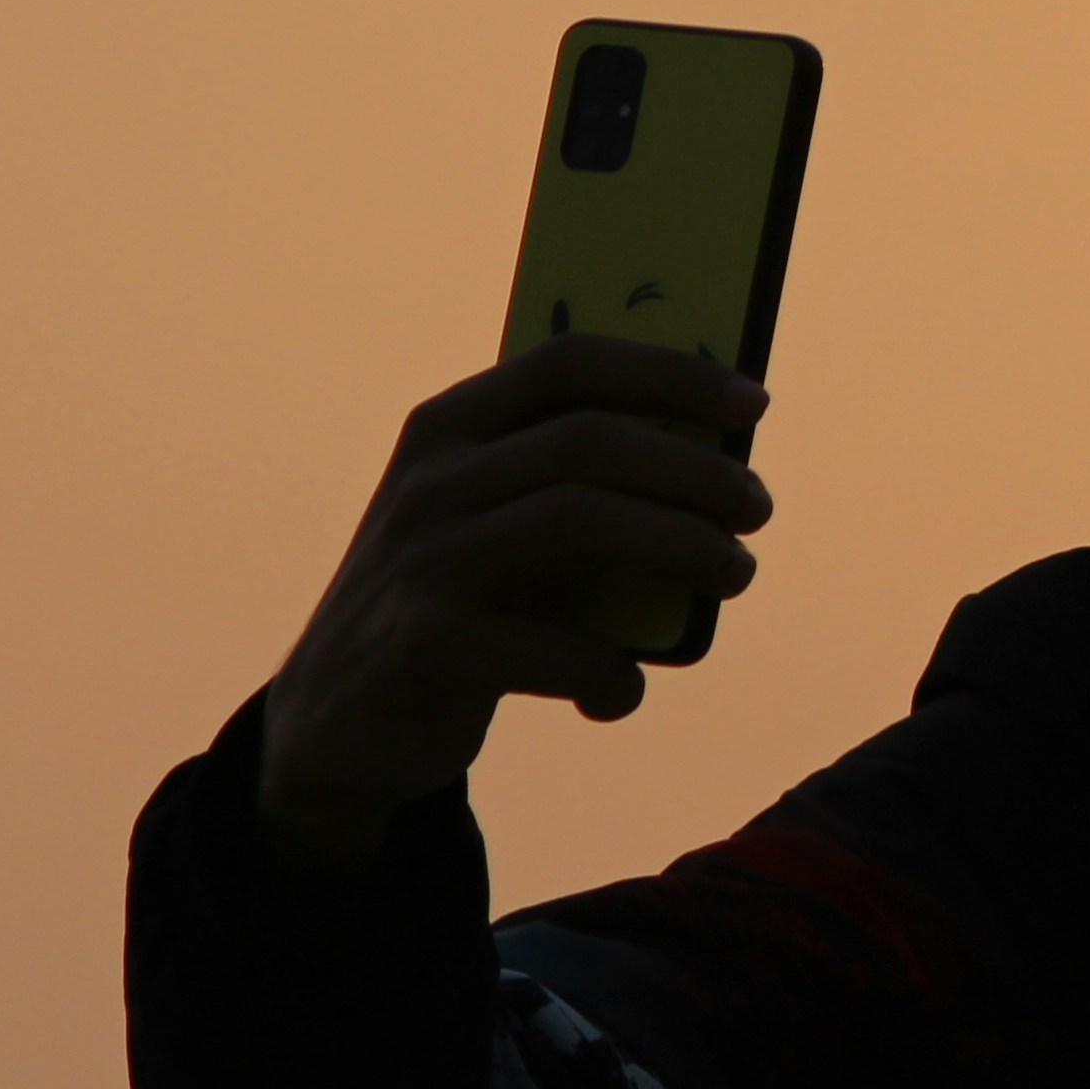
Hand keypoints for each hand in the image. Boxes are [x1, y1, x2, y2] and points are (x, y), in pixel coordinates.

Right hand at [254, 338, 772, 875]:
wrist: (332, 726)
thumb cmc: (453, 602)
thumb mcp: (489, 522)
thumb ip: (570, 484)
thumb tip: (722, 466)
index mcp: (448, 427)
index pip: (570, 362)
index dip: (671, 374)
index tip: (752, 403)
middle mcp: (428, 481)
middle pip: (591, 443)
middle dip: (695, 473)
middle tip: (757, 510)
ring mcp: (421, 562)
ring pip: (580, 521)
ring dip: (682, 547)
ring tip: (733, 573)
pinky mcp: (424, 649)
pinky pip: (559, 647)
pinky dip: (614, 672)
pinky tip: (619, 692)